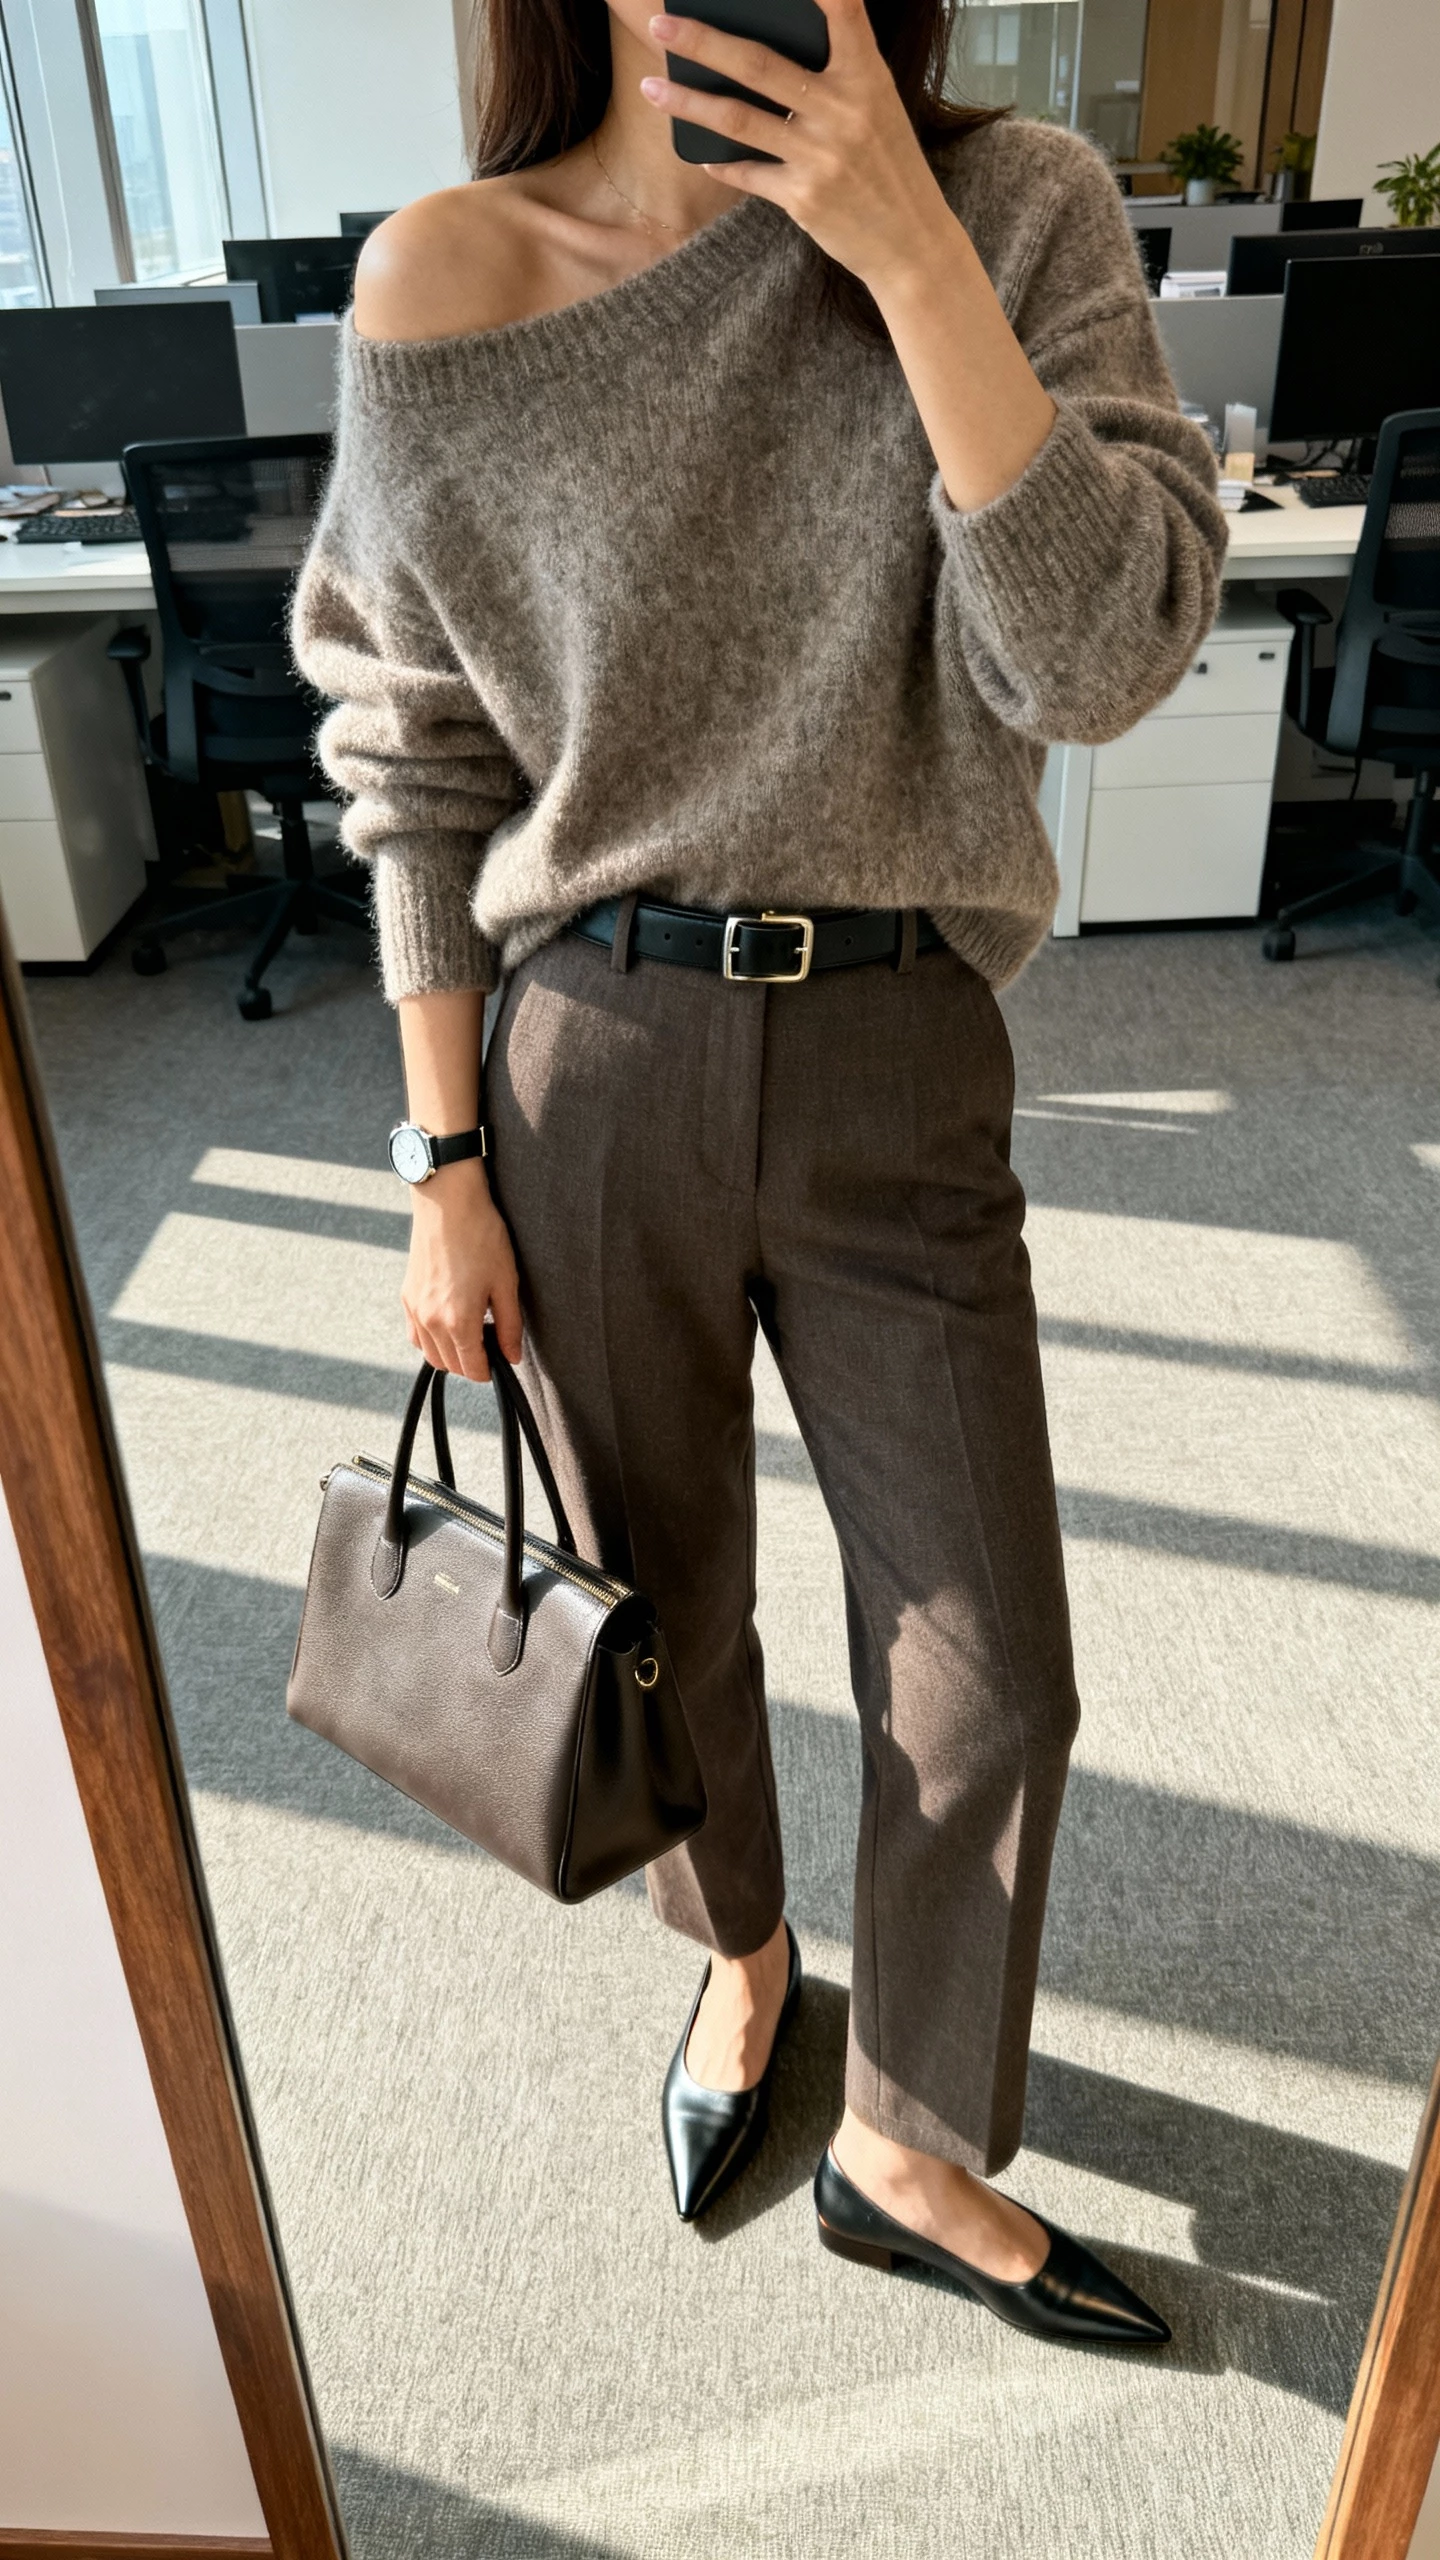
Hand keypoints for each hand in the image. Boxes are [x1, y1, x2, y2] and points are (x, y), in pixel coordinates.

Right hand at [401, 1159, 523, 1381]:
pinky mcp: (406, 1296)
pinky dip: (431, 1340)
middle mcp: (431, 1321)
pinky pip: (416, 1335)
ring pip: (430, 1354)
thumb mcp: (506, 1282)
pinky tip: (449, 1323)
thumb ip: (509, 1326)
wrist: (448, 1202)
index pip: (473, 1369)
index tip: (502, 1360)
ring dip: (451, 1354)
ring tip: (472, 1332)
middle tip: (491, 1342)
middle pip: (451, 1365)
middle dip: (473, 1363)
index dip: (491, 1371)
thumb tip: (512, 1356)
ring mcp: (415, 1309)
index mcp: (459, 1321)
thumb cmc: (482, 1236)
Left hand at [640, 0, 954, 296]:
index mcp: (867, 76)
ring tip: (650, 86)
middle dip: (703, 41)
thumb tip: (764, 52)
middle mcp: (843, 111)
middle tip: (660, 23)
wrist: (911, 243)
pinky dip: (720, 162)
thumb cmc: (888, 165)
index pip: (842, 10)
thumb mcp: (877, 106)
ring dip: (688, 101)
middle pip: (759, 65)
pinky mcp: (804, 197)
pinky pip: (748, 173)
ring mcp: (821, 156)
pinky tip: (700, 152)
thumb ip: (834, 73)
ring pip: (739, 120)